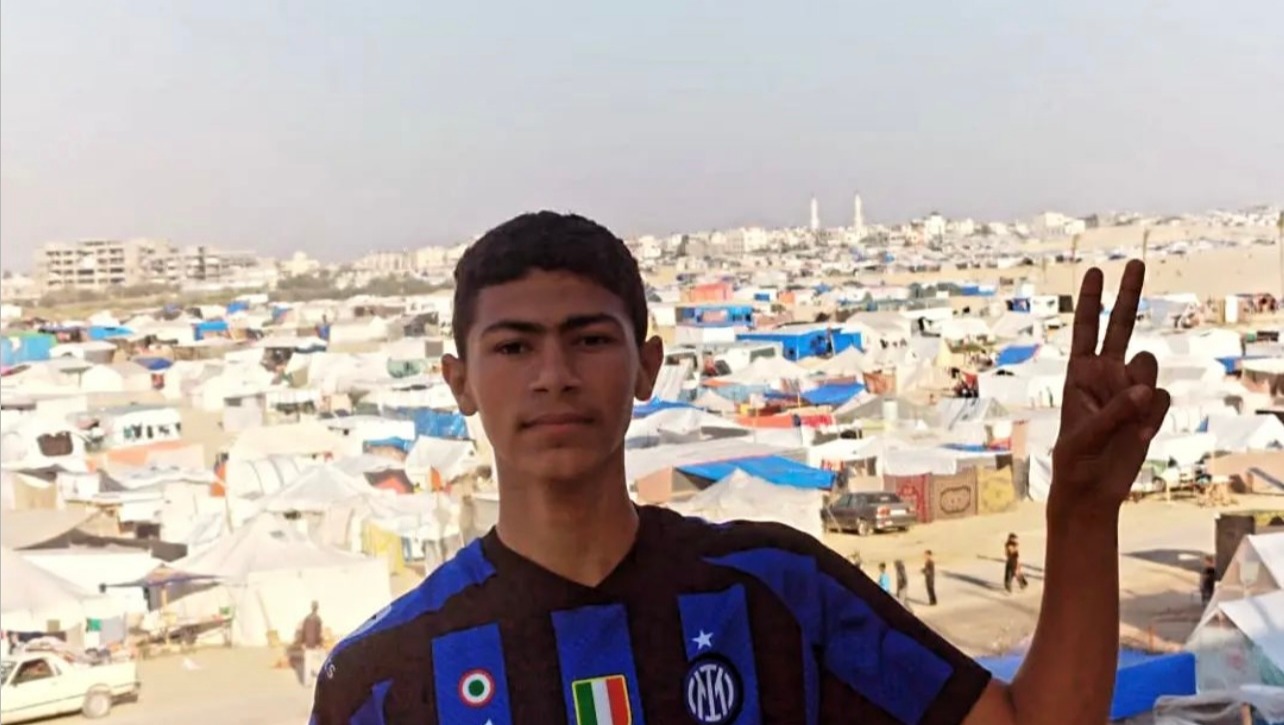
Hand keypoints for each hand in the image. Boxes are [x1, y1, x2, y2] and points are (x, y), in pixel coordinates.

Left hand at [1050, 260, 1170, 518]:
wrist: (1092, 490)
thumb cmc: (1074, 461)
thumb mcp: (1084, 437)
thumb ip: (1114, 411)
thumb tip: (1146, 389)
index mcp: (1079, 374)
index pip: (1086, 330)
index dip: (1091, 301)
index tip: (1096, 272)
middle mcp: (1105, 375)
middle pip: (1121, 327)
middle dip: (1128, 294)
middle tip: (1135, 261)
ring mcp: (1129, 390)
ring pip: (1149, 367)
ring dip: (1141, 392)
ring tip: (1125, 421)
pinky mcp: (1148, 409)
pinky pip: (1162, 398)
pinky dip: (1153, 416)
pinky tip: (1139, 434)